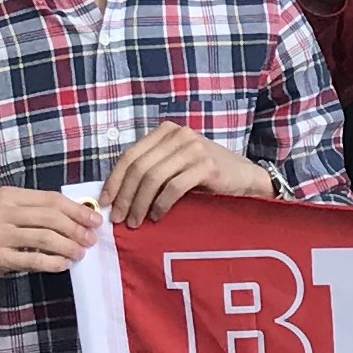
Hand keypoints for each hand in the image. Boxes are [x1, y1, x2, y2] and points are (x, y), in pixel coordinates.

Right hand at [0, 186, 101, 288]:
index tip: (95, 219)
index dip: (77, 209)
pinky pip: (34, 260)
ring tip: (80, 253)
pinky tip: (64, 264)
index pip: (51, 199)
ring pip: (45, 238)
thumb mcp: (9, 214)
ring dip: (69, 246)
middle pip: (51, 217)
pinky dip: (54, 262)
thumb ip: (38, 212)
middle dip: (77, 228)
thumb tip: (80, 216)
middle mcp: (1, 211)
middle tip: (91, 239)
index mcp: (7, 195)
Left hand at [99, 120, 268, 227]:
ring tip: (136, 222)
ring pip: (153, 177)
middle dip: (125, 196)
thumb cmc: (207, 176)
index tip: (105, 202)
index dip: (114, 180)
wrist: (247, 178)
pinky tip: (157, 216)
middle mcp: (179, 134)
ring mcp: (194, 148)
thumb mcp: (175, 164)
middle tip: (119, 219)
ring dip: (140, 203)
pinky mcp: (207, 166)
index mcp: (166, 131)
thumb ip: (151, 168)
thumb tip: (117, 194)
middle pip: (139, 167)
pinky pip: (173, 187)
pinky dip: (161, 204)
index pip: (130, 155)